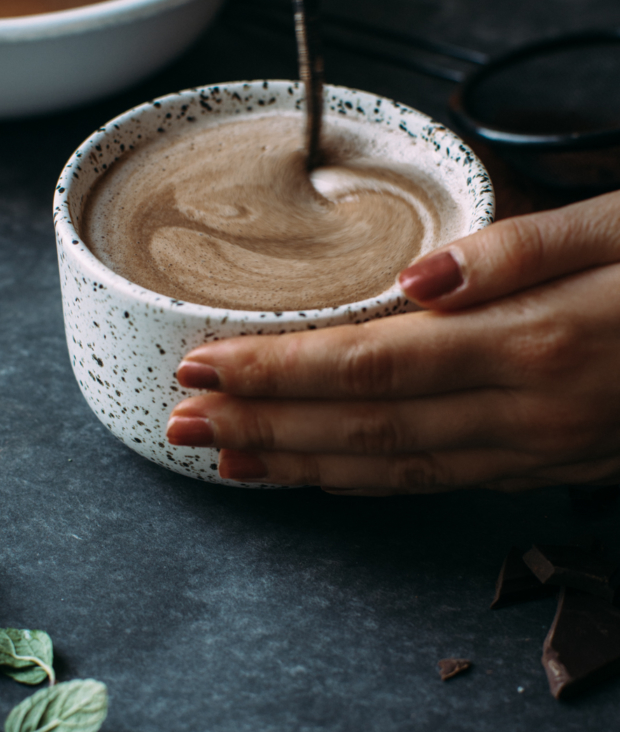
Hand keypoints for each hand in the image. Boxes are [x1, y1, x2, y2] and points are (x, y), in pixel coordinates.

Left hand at [166, 191, 619, 494]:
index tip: (204, 367)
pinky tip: (320, 475)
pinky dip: (366, 481)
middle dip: (266, 429)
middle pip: (366, 430)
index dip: (281, 372)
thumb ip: (518, 251)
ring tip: (227, 461)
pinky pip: (440, 481)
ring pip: (395, 470)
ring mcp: (537, 449)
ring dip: (302, 467)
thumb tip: (417, 281)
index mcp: (537, 340)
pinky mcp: (548, 463)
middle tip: (182, 429)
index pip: (373, 364)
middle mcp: (527, 410)